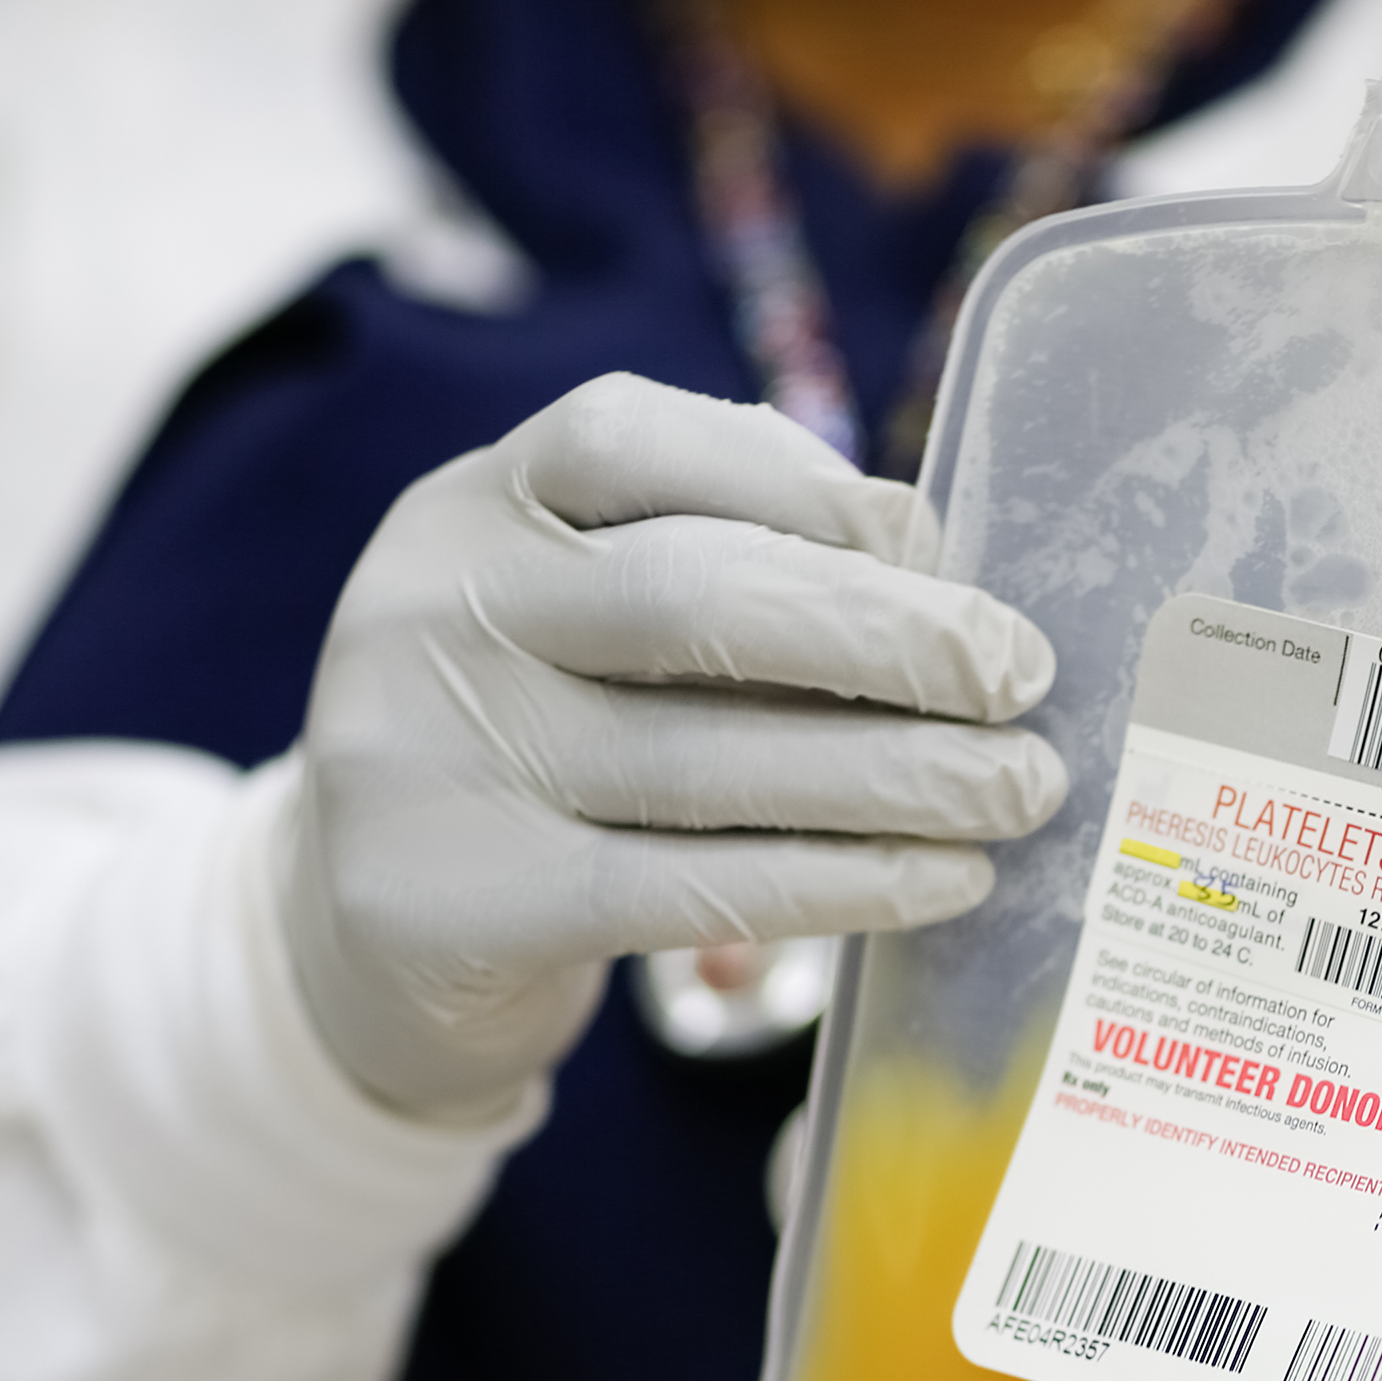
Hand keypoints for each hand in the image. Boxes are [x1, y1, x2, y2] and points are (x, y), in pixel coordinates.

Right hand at [276, 374, 1062, 1117]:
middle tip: (1019, 675)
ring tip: (1019, 789)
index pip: (632, 440)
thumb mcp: (579, 624)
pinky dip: (844, 881)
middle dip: (886, 634)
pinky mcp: (459, 903)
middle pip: (691, 596)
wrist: (362, 939)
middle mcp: (433, 611)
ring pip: (708, 757)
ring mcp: (426, 758)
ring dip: (899, 775)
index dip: (802, 482)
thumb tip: (940, 577)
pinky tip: (946, 880)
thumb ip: (717, 573)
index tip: (932, 545)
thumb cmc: (537, 748)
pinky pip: (692, 889)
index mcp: (469, 504)